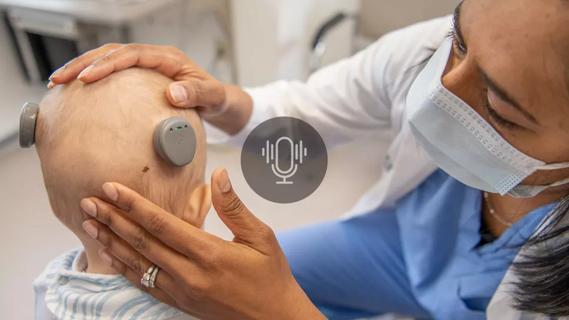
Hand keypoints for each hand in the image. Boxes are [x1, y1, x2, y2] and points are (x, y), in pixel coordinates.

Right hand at [49, 43, 228, 118]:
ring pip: (108, 58)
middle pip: (112, 52)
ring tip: (58, 82)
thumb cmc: (215, 98)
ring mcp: (146, 65)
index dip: (108, 64)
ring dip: (82, 67)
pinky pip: (113, 71)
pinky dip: (93, 76)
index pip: (132, 55)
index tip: (88, 77)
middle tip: (60, 79)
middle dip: (84, 63)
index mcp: (168, 58)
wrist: (219, 101)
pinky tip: (76, 91)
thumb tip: (173, 93)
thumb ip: (197, 94)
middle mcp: (154, 56)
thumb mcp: (212, 97)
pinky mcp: (141, 75)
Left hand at [80, 168, 322, 319]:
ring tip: (89, 225)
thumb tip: (219, 175)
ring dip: (111, 242)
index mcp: (208, 253)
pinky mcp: (180, 302)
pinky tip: (110, 255)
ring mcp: (181, 291)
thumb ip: (234, 207)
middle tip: (88, 202)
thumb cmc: (270, 276)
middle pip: (141, 242)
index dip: (133, 205)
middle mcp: (189, 274)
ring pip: (137, 264)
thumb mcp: (261, 237)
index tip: (111, 188)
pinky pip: (144, 284)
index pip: (161, 224)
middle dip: (112, 220)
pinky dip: (124, 268)